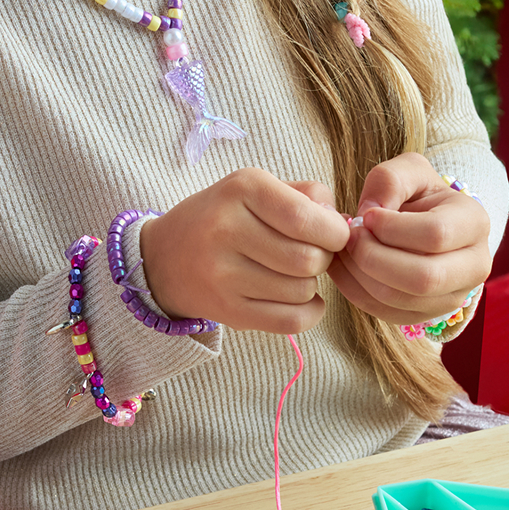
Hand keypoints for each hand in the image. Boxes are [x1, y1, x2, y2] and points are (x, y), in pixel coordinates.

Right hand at [139, 169, 351, 333]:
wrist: (165, 258)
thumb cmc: (225, 217)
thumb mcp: (257, 188)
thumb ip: (307, 196)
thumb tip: (343, 225)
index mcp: (241, 189)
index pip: (305, 218)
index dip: (334, 232)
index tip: (332, 234)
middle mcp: (226, 229)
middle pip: (308, 258)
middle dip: (323, 259)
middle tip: (311, 254)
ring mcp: (222, 275)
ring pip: (301, 290)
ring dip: (311, 284)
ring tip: (294, 273)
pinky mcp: (226, 311)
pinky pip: (290, 321)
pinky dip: (309, 312)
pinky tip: (301, 299)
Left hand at [329, 153, 490, 327]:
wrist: (424, 224)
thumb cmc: (417, 195)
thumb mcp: (408, 172)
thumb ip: (389, 179)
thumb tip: (370, 213)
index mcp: (475, 223)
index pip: (435, 234)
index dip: (391, 227)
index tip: (365, 216)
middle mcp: (474, 266)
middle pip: (422, 277)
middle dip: (372, 257)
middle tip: (349, 237)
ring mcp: (453, 297)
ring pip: (400, 300)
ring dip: (359, 275)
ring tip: (344, 249)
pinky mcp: (426, 315)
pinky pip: (385, 313)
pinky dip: (355, 291)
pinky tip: (345, 266)